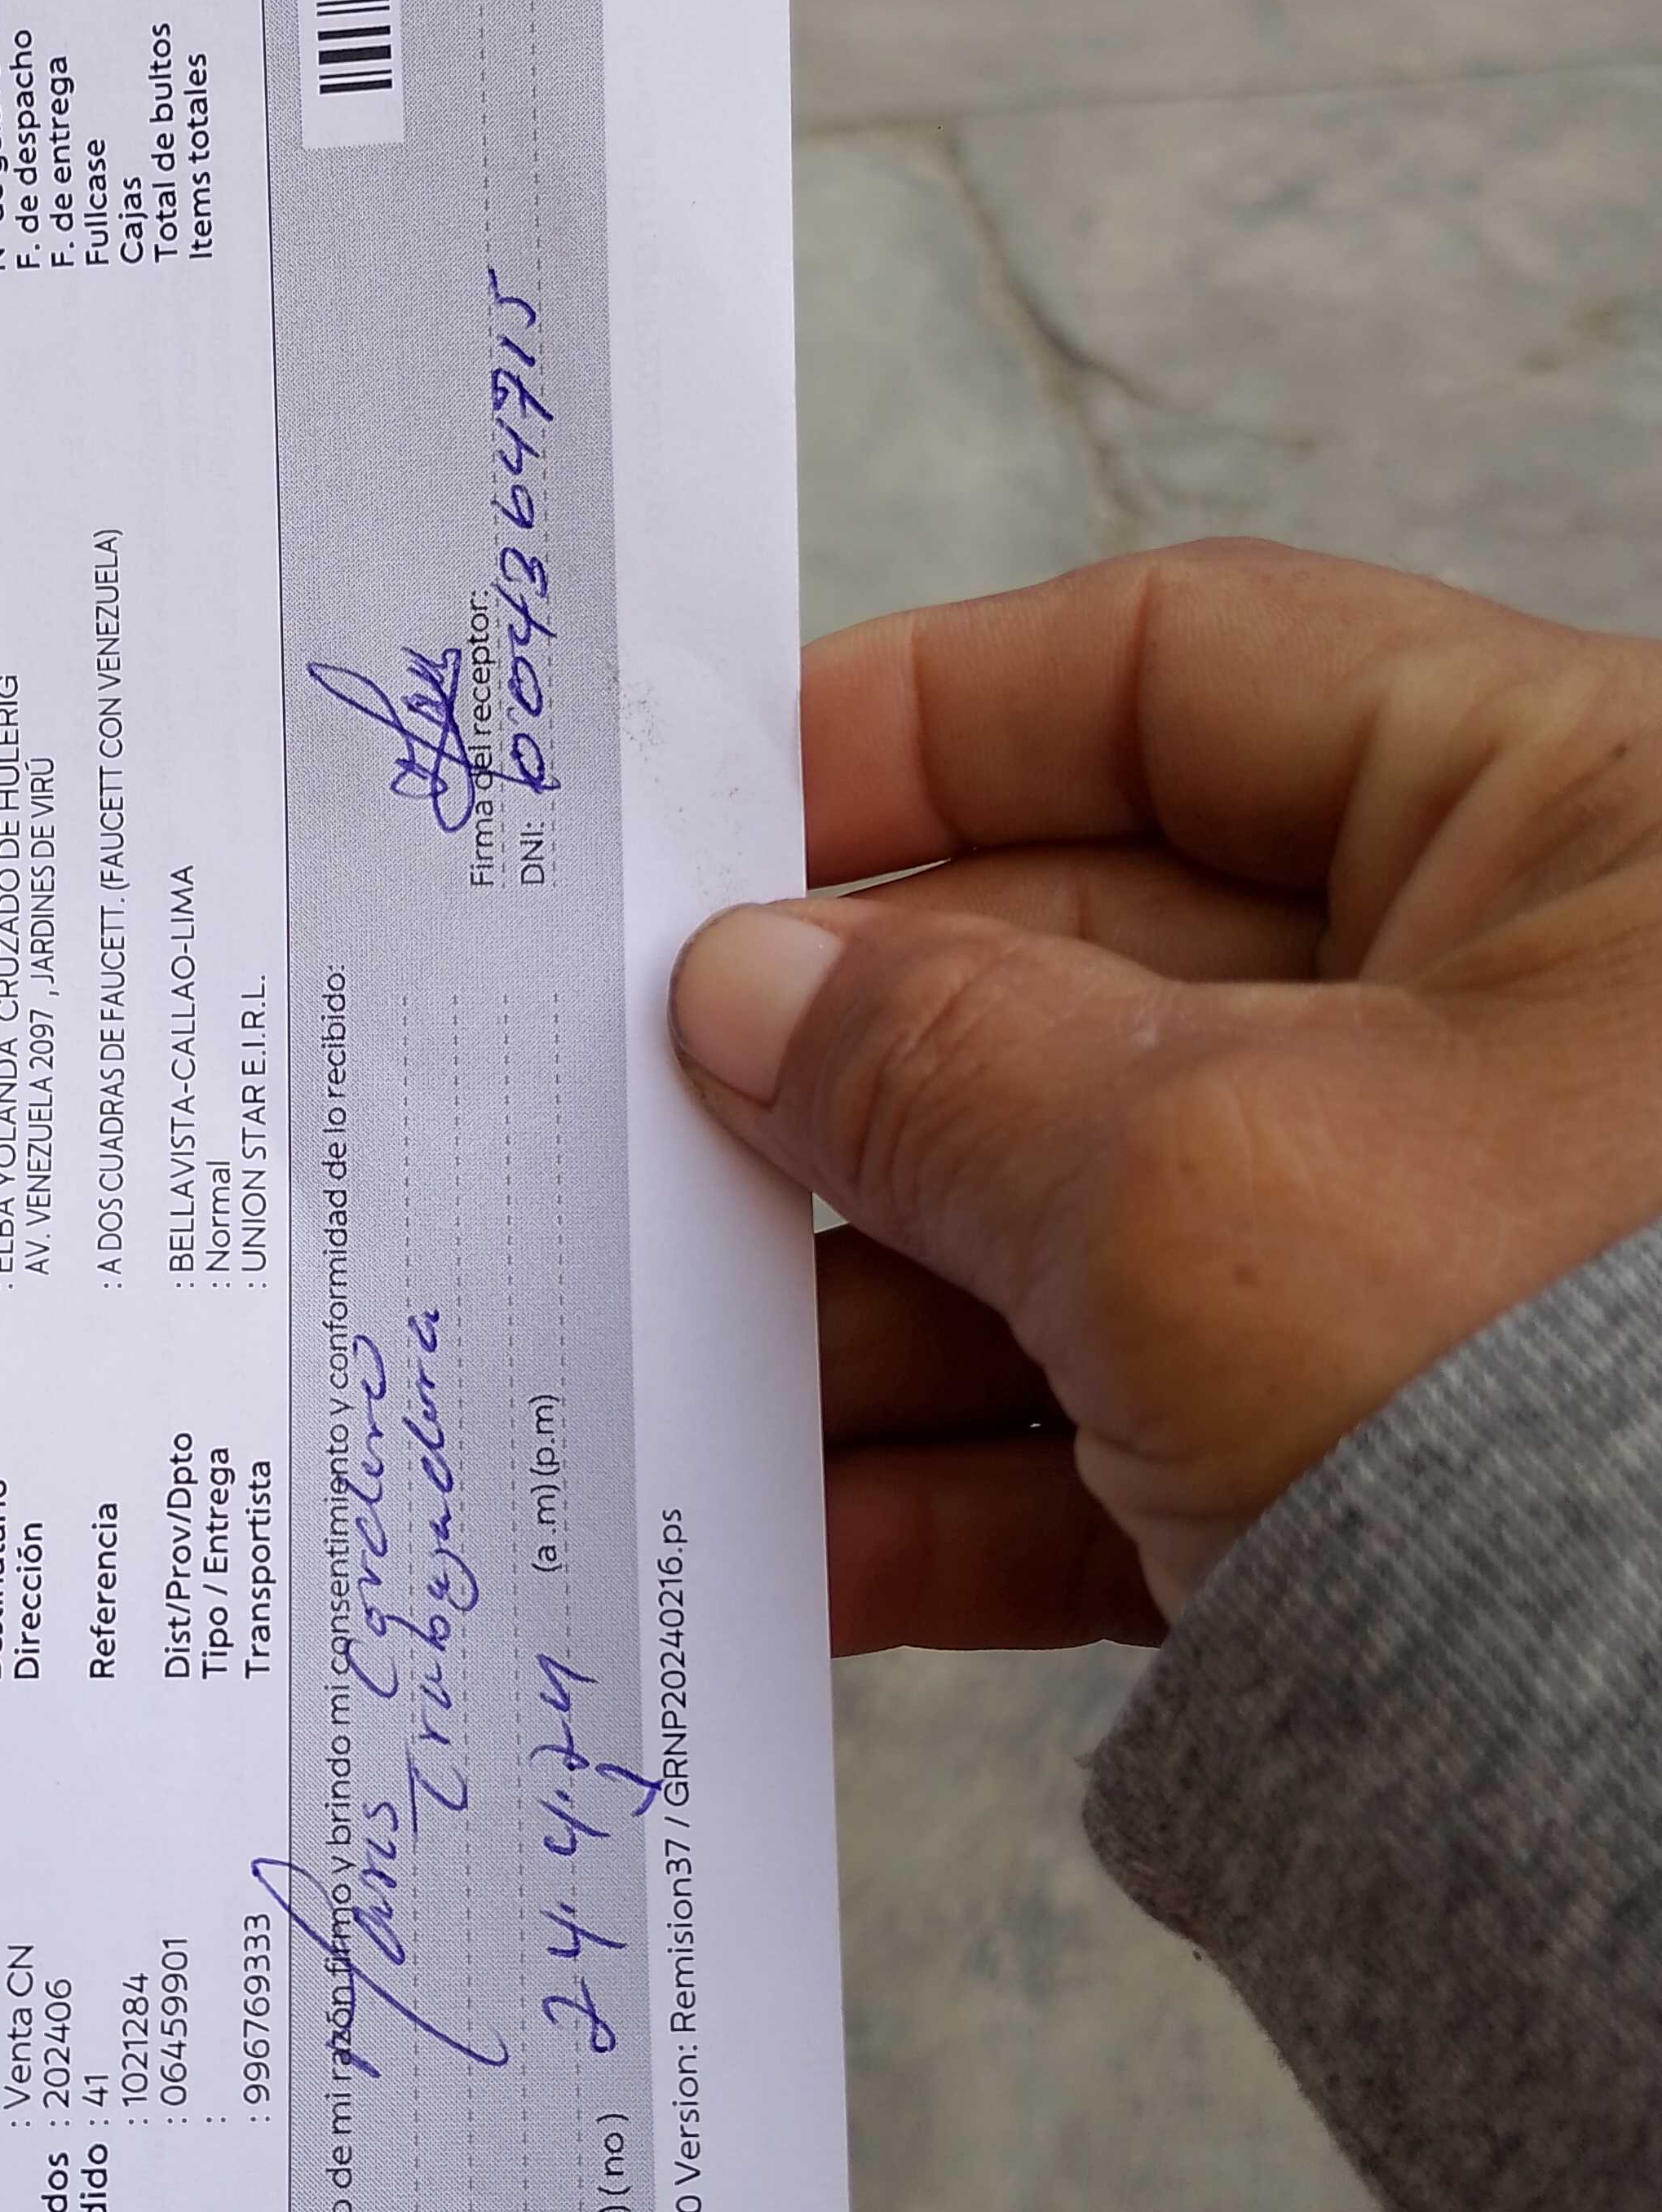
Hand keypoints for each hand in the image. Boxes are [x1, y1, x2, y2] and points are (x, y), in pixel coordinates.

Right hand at [669, 541, 1661, 1652]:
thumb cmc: (1559, 1413)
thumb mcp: (1189, 1175)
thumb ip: (929, 1052)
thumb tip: (742, 984)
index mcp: (1566, 827)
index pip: (1188, 675)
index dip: (925, 725)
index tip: (707, 814)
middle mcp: (1521, 1026)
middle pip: (1092, 975)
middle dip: (853, 1072)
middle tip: (645, 1123)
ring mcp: (1450, 1260)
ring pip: (1087, 1230)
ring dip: (871, 1309)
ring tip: (678, 1358)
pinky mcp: (1397, 1474)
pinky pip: (1138, 1442)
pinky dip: (968, 1491)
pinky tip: (807, 1535)